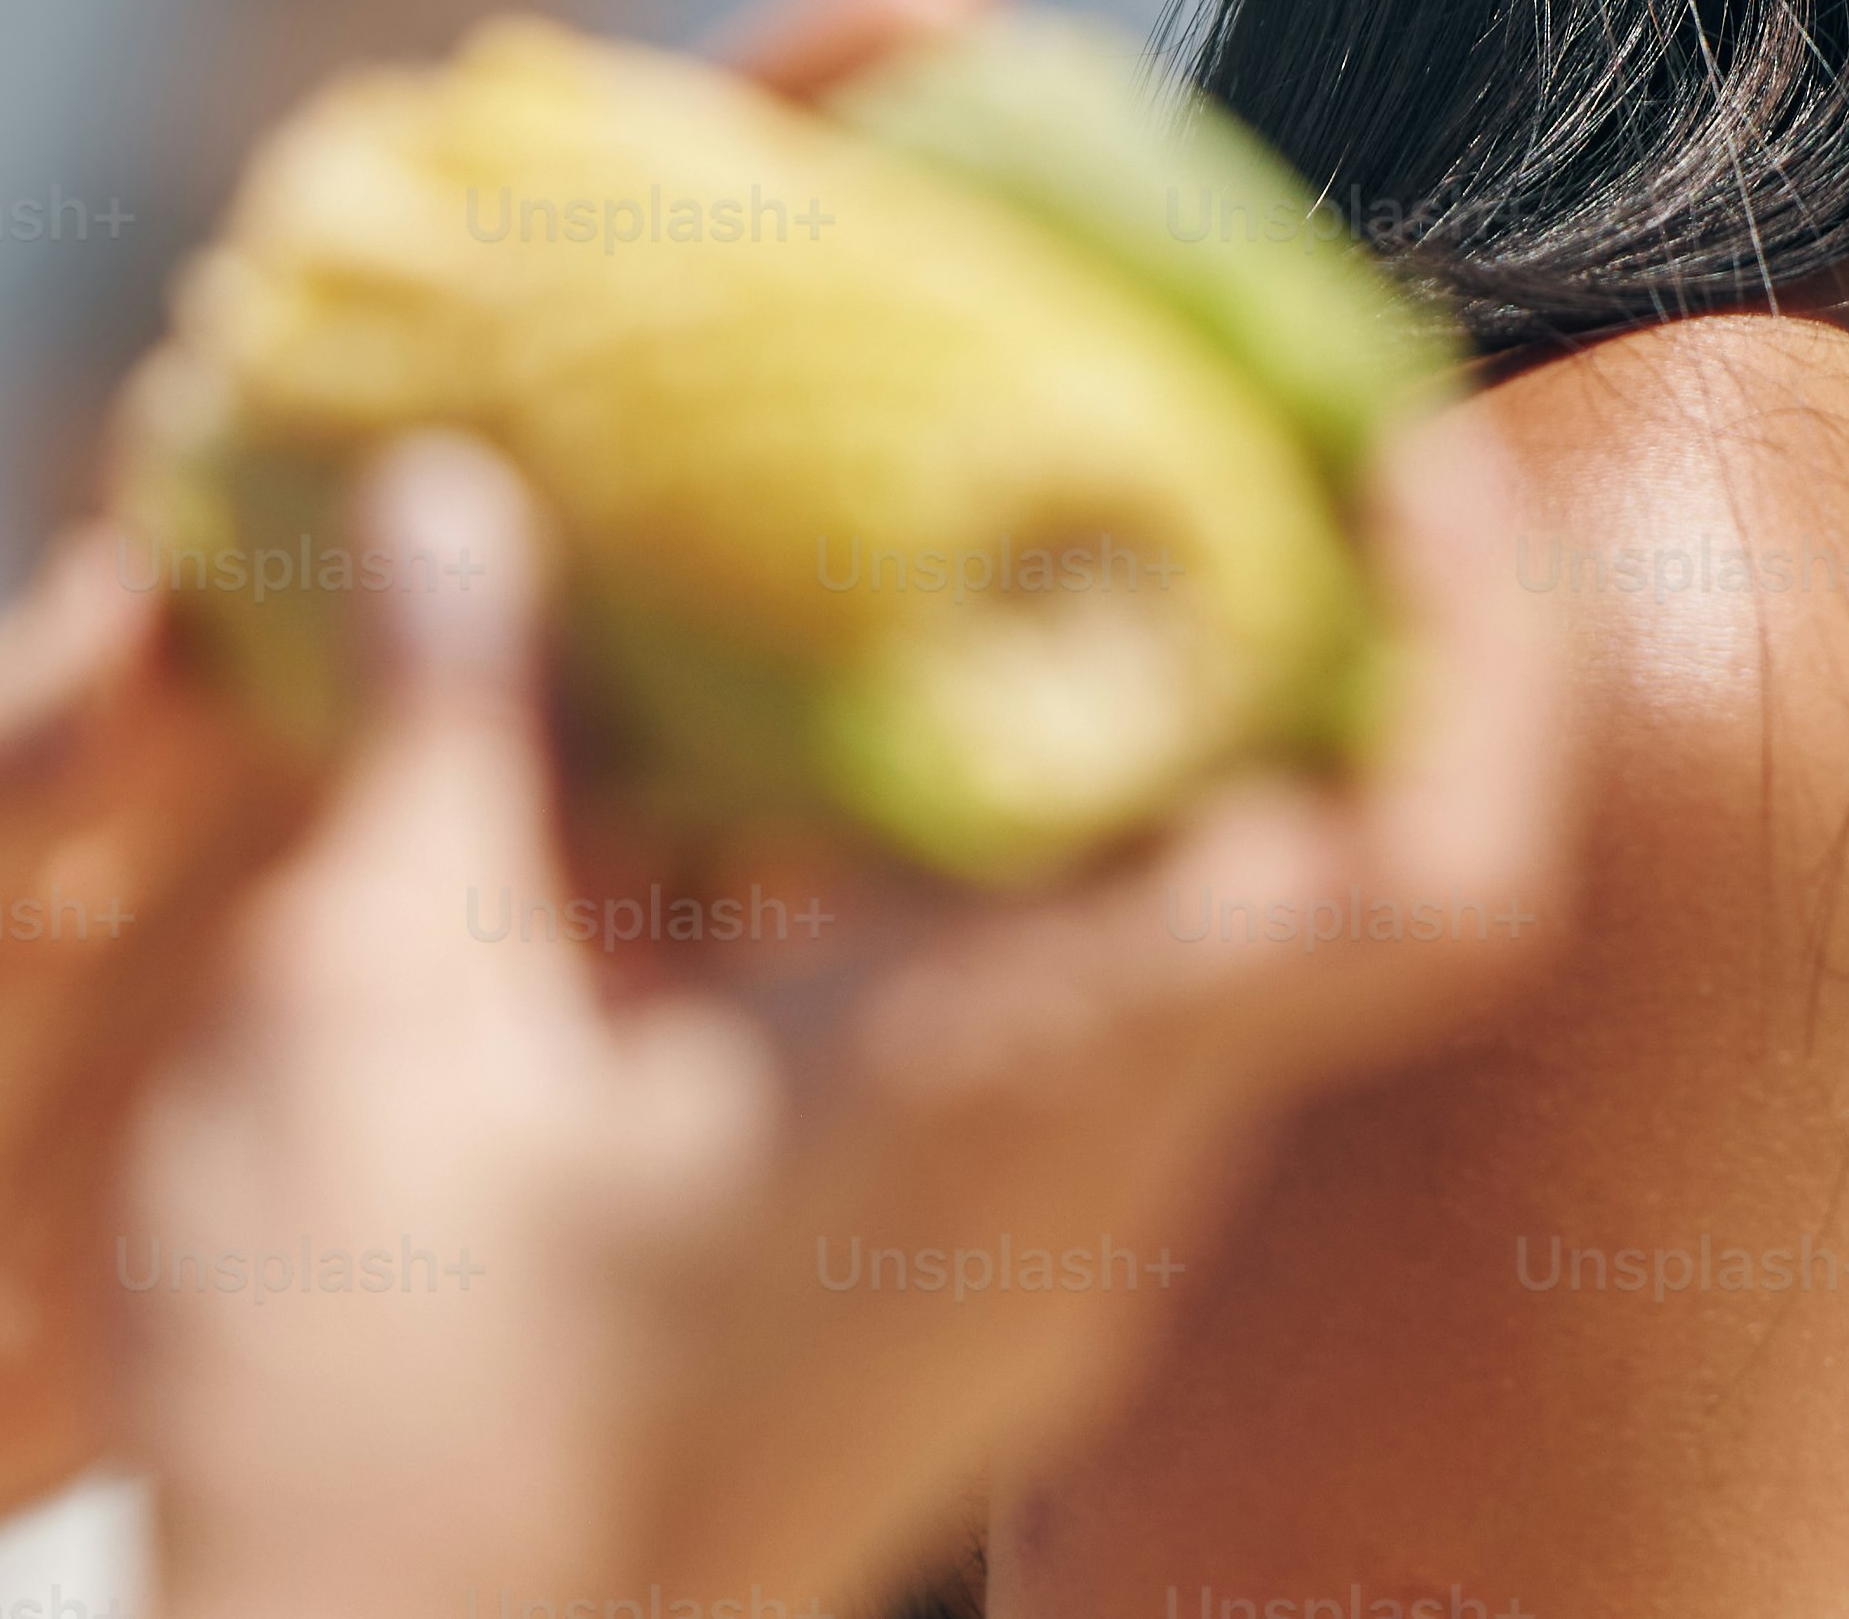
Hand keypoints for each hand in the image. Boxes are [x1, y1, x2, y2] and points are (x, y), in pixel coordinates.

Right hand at [124, 412, 1565, 1618]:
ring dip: (1177, 746)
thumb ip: (451, 735)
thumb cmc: (372, 1422)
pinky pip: (1096, 1037)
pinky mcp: (966, 1302)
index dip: (1487, 644)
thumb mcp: (361, 1021)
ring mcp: (1051, 1255)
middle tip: (1232, 426)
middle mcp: (1097, 1169)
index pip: (1424, 875)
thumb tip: (445, 497)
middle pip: (1360, 870)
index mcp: (1017, 1071)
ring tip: (1038, 544)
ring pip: (1228, 953)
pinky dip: (1047, 876)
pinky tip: (866, 784)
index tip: (1407, 450)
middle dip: (1343, 627)